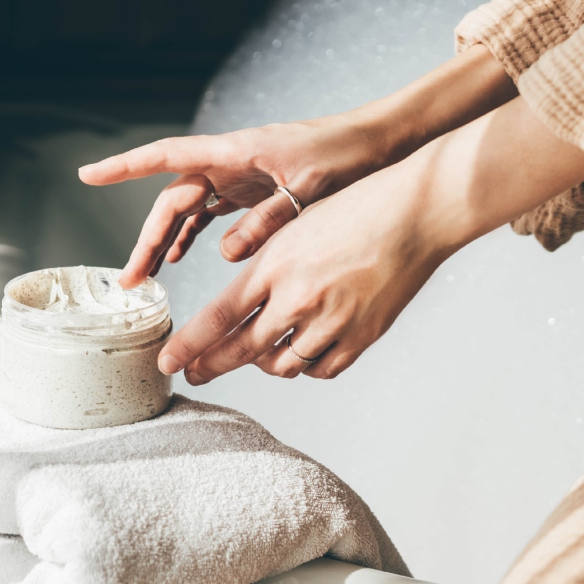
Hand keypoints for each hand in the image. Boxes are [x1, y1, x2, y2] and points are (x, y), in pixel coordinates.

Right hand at [78, 45, 519, 288]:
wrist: (377, 142)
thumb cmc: (343, 154)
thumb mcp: (305, 189)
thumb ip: (266, 221)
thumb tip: (225, 254)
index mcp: (233, 152)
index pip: (166, 157)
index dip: (124, 168)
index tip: (88, 176)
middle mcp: (228, 161)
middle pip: (173, 200)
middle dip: (147, 238)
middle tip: (131, 280)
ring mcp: (239, 174)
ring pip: (189, 210)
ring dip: (168, 240)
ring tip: (150, 278)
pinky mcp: (253, 187)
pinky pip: (212, 213)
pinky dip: (195, 235)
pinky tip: (184, 257)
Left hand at [161, 97, 583, 383]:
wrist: (415, 212)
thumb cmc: (355, 209)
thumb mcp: (295, 226)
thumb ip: (265, 267)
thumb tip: (239, 305)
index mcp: (275, 265)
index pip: (219, 317)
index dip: (190, 346)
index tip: (168, 362)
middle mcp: (299, 298)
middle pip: (242, 351)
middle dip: (212, 366)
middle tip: (194, 374)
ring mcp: (332, 322)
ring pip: (282, 365)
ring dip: (261, 364)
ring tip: (252, 355)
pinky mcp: (362, 336)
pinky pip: (321, 368)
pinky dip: (304, 366)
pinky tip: (297, 353)